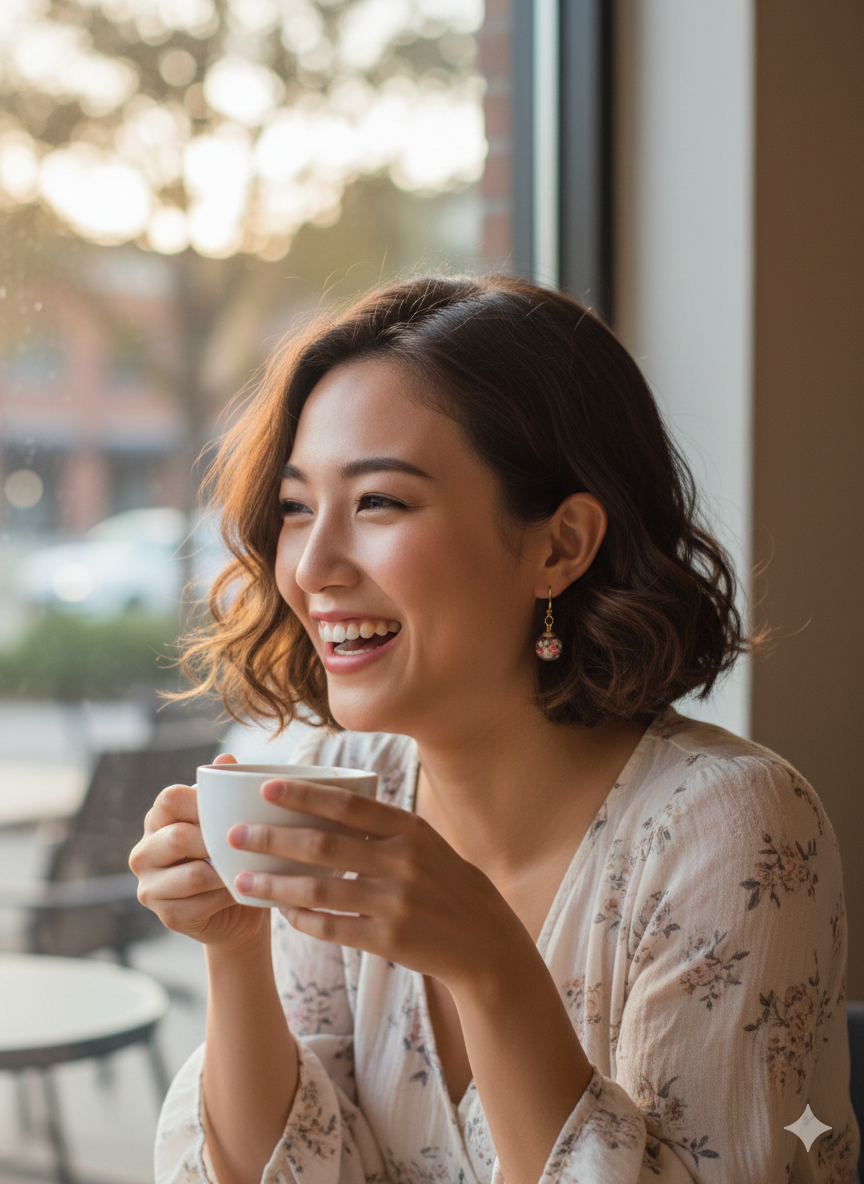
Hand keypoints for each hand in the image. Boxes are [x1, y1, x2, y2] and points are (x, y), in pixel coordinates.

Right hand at [129, 753, 268, 953]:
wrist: (241, 906)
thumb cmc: (234, 853)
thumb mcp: (231, 819)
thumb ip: (225, 790)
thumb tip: (225, 757)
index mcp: (158, 820)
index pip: (170, 798)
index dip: (203, 802)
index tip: (233, 810)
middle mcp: (144, 852)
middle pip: (178, 837)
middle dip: (218, 840)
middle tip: (248, 841)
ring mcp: (151, 887)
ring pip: (193, 874)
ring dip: (227, 871)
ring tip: (251, 866)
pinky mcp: (167, 916)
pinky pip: (202, 902)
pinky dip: (228, 895)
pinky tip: (244, 889)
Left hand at [226, 777, 528, 989]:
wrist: (485, 941)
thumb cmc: (446, 884)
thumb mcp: (425, 844)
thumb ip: (382, 828)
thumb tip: (326, 806)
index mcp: (410, 830)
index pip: (349, 805)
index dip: (306, 795)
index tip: (267, 787)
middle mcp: (403, 863)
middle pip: (324, 846)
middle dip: (273, 839)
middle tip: (235, 834)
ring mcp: (396, 903)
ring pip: (321, 891)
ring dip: (276, 884)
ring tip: (243, 879)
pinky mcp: (390, 940)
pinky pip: (334, 928)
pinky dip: (304, 919)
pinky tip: (283, 913)